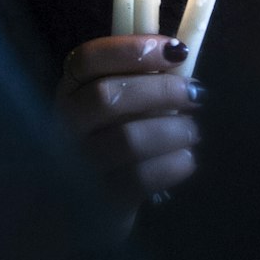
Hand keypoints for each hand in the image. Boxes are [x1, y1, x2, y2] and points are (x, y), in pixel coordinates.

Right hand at [56, 35, 201, 227]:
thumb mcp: (114, 110)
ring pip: (127, 140)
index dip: (133, 49)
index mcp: (69, 94)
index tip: (177, 50)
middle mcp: (65, 127)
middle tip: (194, 93)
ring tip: (192, 132)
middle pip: (106, 97)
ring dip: (173, 130)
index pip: (88, 59)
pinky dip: (172, 164)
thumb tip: (180, 55)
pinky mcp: (98, 202)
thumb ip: (137, 82)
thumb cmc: (108, 145)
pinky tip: (185, 159)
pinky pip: (140, 178)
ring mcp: (76, 167)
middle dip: (160, 90)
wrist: (77, 211)